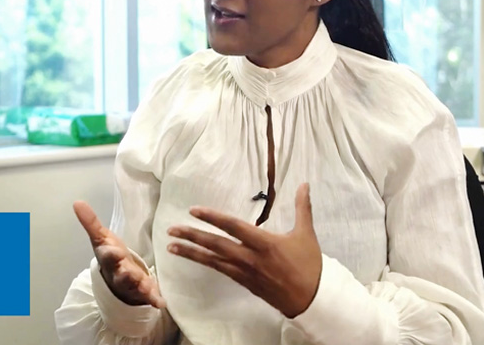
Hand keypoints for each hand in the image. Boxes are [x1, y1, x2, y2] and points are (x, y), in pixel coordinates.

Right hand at [73, 201, 165, 308]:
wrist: (117, 278)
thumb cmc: (111, 255)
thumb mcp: (101, 238)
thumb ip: (91, 222)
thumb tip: (77, 202)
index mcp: (109, 259)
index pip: (108, 255)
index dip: (110, 253)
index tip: (113, 250)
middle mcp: (119, 273)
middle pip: (122, 274)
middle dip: (126, 273)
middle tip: (130, 272)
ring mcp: (132, 284)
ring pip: (136, 286)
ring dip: (141, 287)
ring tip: (147, 288)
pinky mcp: (144, 291)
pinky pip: (149, 297)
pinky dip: (154, 299)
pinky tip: (161, 302)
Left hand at [166, 183, 320, 317]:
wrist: (311, 300)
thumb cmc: (309, 265)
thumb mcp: (306, 233)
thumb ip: (302, 207)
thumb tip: (304, 183)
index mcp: (264, 243)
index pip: (233, 227)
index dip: (212, 217)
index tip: (193, 210)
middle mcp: (250, 257)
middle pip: (215, 244)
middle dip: (192, 236)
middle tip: (171, 230)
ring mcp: (244, 272)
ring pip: (212, 260)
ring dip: (191, 252)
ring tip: (171, 246)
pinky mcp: (243, 282)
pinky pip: (219, 270)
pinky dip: (204, 263)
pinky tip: (193, 258)